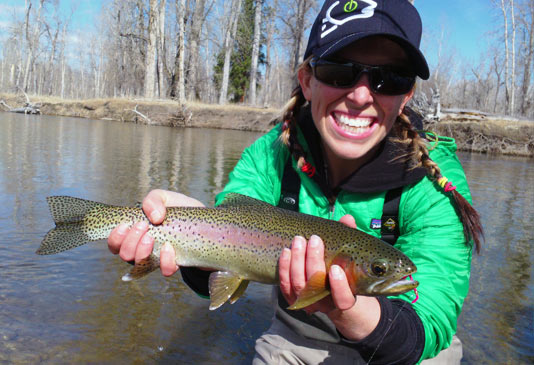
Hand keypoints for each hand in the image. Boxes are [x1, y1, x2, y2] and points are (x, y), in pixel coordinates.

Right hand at [107, 189, 204, 275]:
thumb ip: (153, 200)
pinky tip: (169, 248)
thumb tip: (154, 218)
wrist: (207, 223)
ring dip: (142, 251)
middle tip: (144, 226)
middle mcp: (143, 249)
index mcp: (136, 234)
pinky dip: (165, 260)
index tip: (126, 225)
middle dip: (130, 241)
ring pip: (140, 264)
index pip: (115, 243)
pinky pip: (165, 270)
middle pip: (125, 254)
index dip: (115, 238)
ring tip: (152, 237)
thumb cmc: (180, 210)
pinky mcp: (175, 264)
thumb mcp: (165, 197)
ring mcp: (158, 259)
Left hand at [278, 214, 379, 340]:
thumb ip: (350, 238)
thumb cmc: (344, 270)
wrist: (331, 292)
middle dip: (313, 261)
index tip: (335, 268)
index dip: (339, 286)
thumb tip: (348, 218)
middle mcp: (326, 304)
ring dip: (296, 261)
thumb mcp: (351, 257)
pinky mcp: (293, 300)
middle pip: (315, 286)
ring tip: (298, 240)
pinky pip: (285, 286)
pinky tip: (286, 252)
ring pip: (298, 285)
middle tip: (314, 239)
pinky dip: (284, 268)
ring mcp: (308, 303)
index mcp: (346, 298)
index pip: (343, 299)